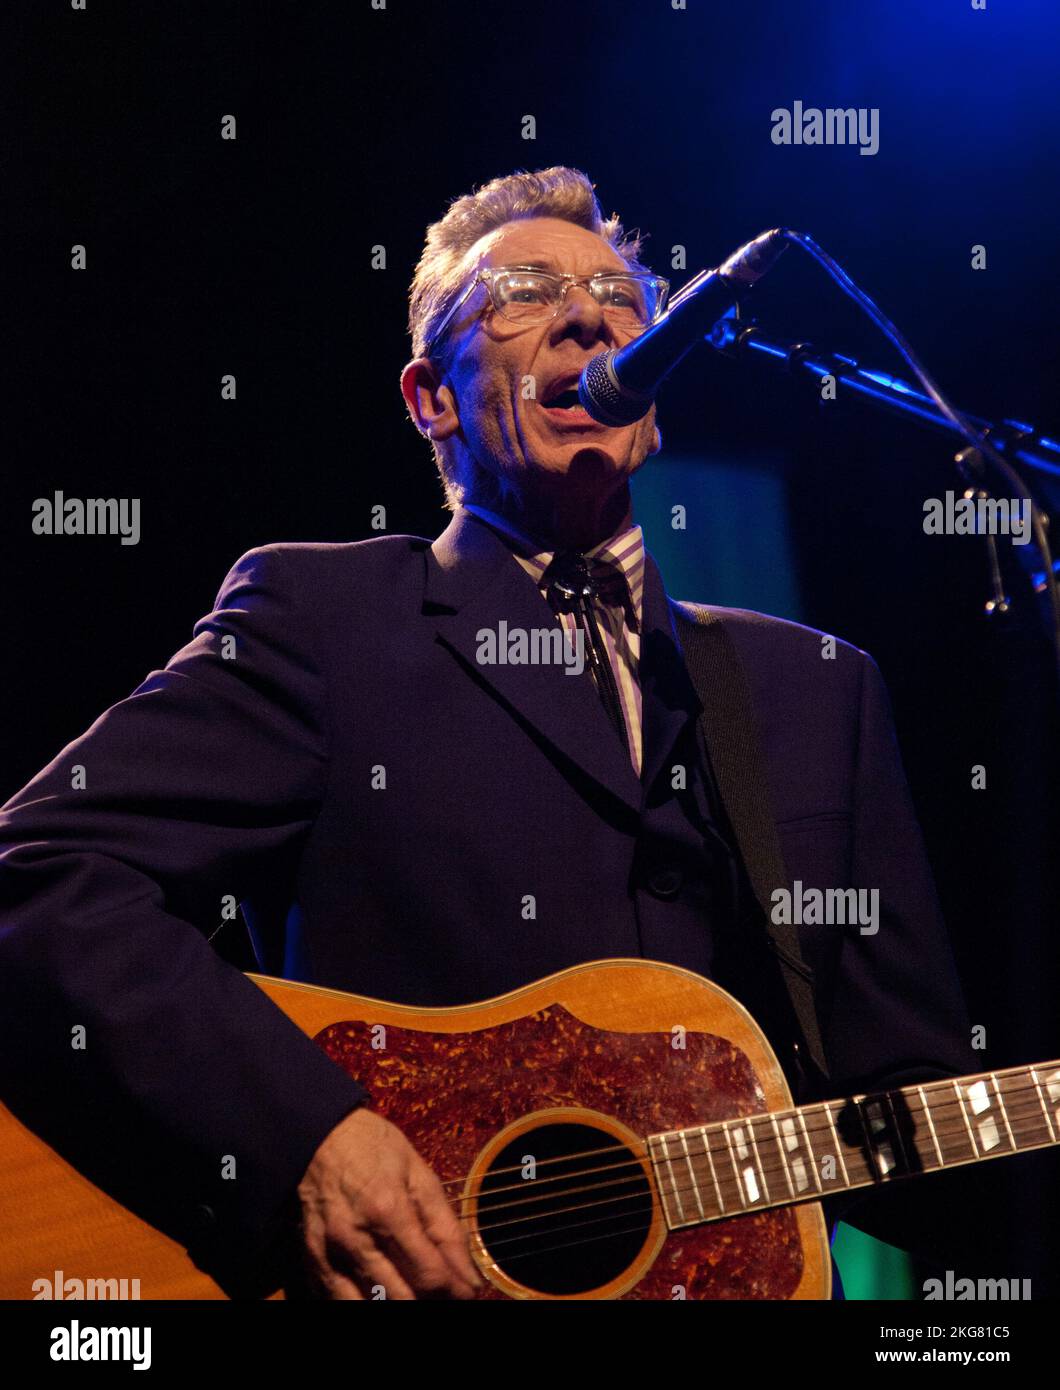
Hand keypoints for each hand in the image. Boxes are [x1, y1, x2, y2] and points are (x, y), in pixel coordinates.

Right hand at [295, 1106, 483, 1299]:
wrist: (318, 1135)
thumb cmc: (374, 1148)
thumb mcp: (420, 1174)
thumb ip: (445, 1227)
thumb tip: (469, 1274)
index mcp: (387, 1210)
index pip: (428, 1273)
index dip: (456, 1290)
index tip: (468, 1291)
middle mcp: (355, 1239)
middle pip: (401, 1299)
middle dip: (430, 1300)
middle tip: (443, 1290)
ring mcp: (329, 1254)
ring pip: (369, 1306)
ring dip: (398, 1301)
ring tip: (414, 1288)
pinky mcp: (312, 1261)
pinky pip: (339, 1300)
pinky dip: (364, 1301)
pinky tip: (382, 1289)